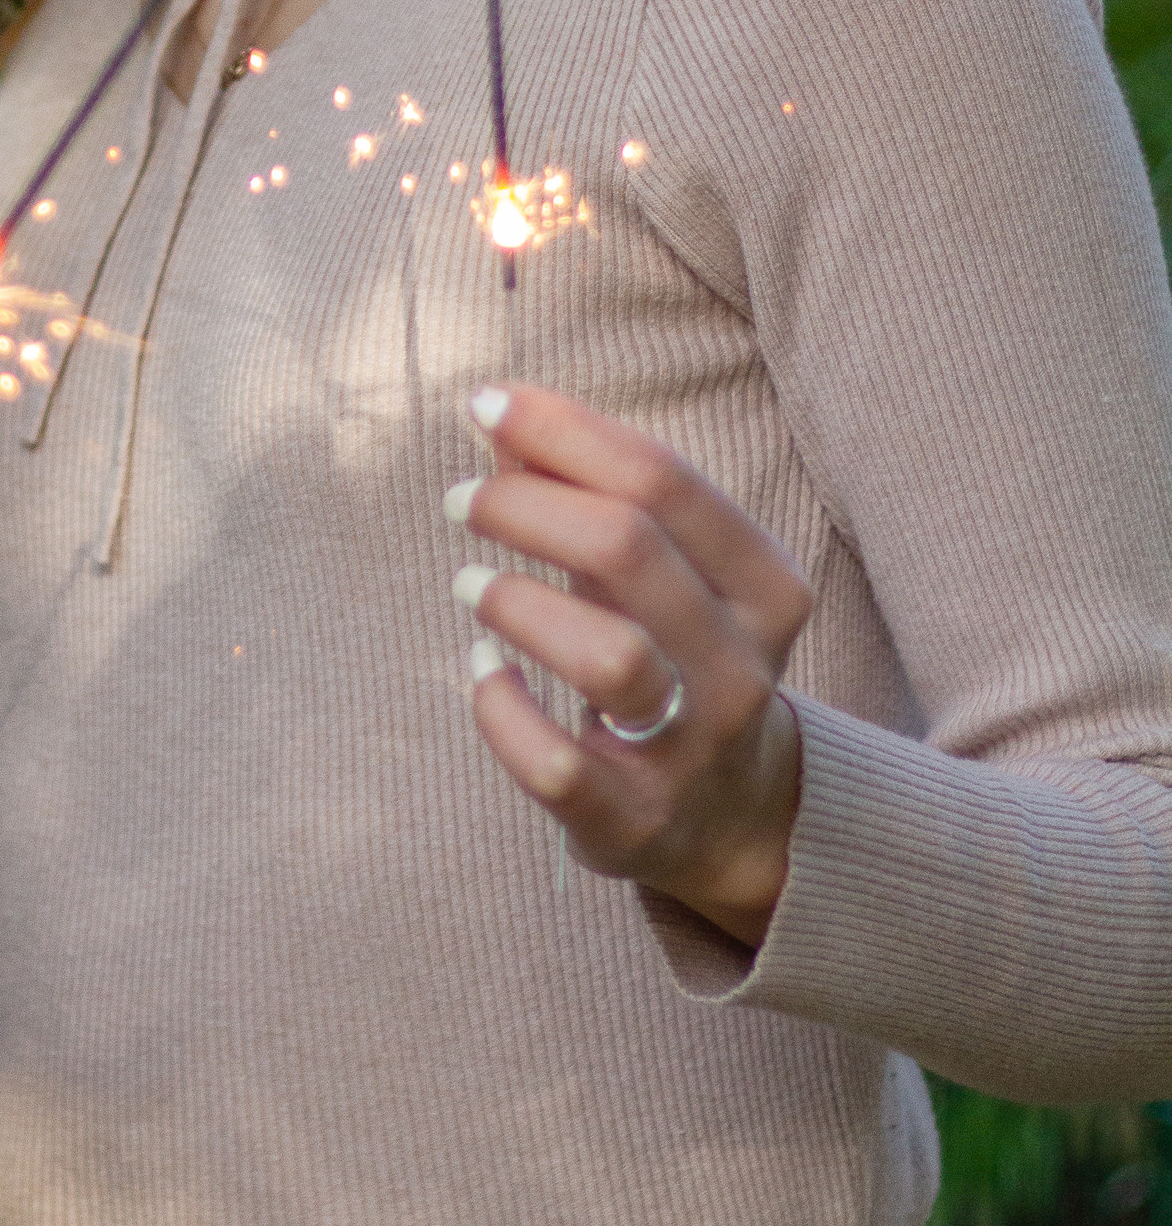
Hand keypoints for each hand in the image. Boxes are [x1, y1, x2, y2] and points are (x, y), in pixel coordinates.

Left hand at [446, 385, 811, 947]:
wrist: (732, 816)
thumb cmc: (674, 652)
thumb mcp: (660, 571)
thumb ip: (585, 489)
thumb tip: (494, 414)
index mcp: (766, 586)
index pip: (664, 478)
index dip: (564, 429)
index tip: (486, 403)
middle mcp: (742, 668)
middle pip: (629, 549)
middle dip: (524, 504)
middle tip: (461, 498)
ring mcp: (691, 752)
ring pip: (607, 658)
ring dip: (517, 602)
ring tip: (470, 584)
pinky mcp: (632, 822)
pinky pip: (554, 764)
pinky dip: (502, 709)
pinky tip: (484, 672)